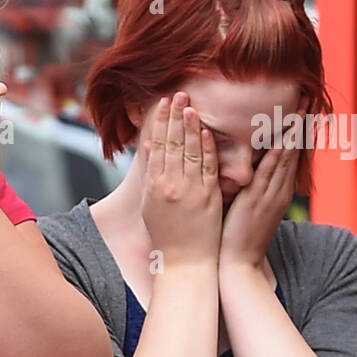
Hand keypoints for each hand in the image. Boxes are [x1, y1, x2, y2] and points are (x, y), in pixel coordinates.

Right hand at [140, 91, 221, 268]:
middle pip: (171, 144)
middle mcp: (169, 185)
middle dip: (174, 117)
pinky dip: (205, 149)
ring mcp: (189, 191)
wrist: (185, 262)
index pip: (158, 146)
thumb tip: (150, 147)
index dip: (161, 123)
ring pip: (188, 152)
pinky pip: (206, 168)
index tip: (164, 103)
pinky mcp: (207, 197)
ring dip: (190, 126)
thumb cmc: (168, 236)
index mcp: (154, 186)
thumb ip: (152, 175)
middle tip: (177, 94)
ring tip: (190, 105)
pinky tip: (205, 131)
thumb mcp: (150, 204)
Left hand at [218, 100, 302, 271]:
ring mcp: (271, 195)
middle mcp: (278, 190)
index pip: (289, 155)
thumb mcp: (245, 206)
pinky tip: (284, 137)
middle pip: (293, 151)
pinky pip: (270, 172)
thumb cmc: (236, 237)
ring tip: (302, 109)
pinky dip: (277, 153)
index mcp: (276, 191)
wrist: (238, 264)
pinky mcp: (259, 200)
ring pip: (286, 157)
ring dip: (294, 133)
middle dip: (301, 125)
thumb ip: (246, 188)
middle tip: (310, 100)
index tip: (302, 111)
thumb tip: (240, 171)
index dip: (296, 132)